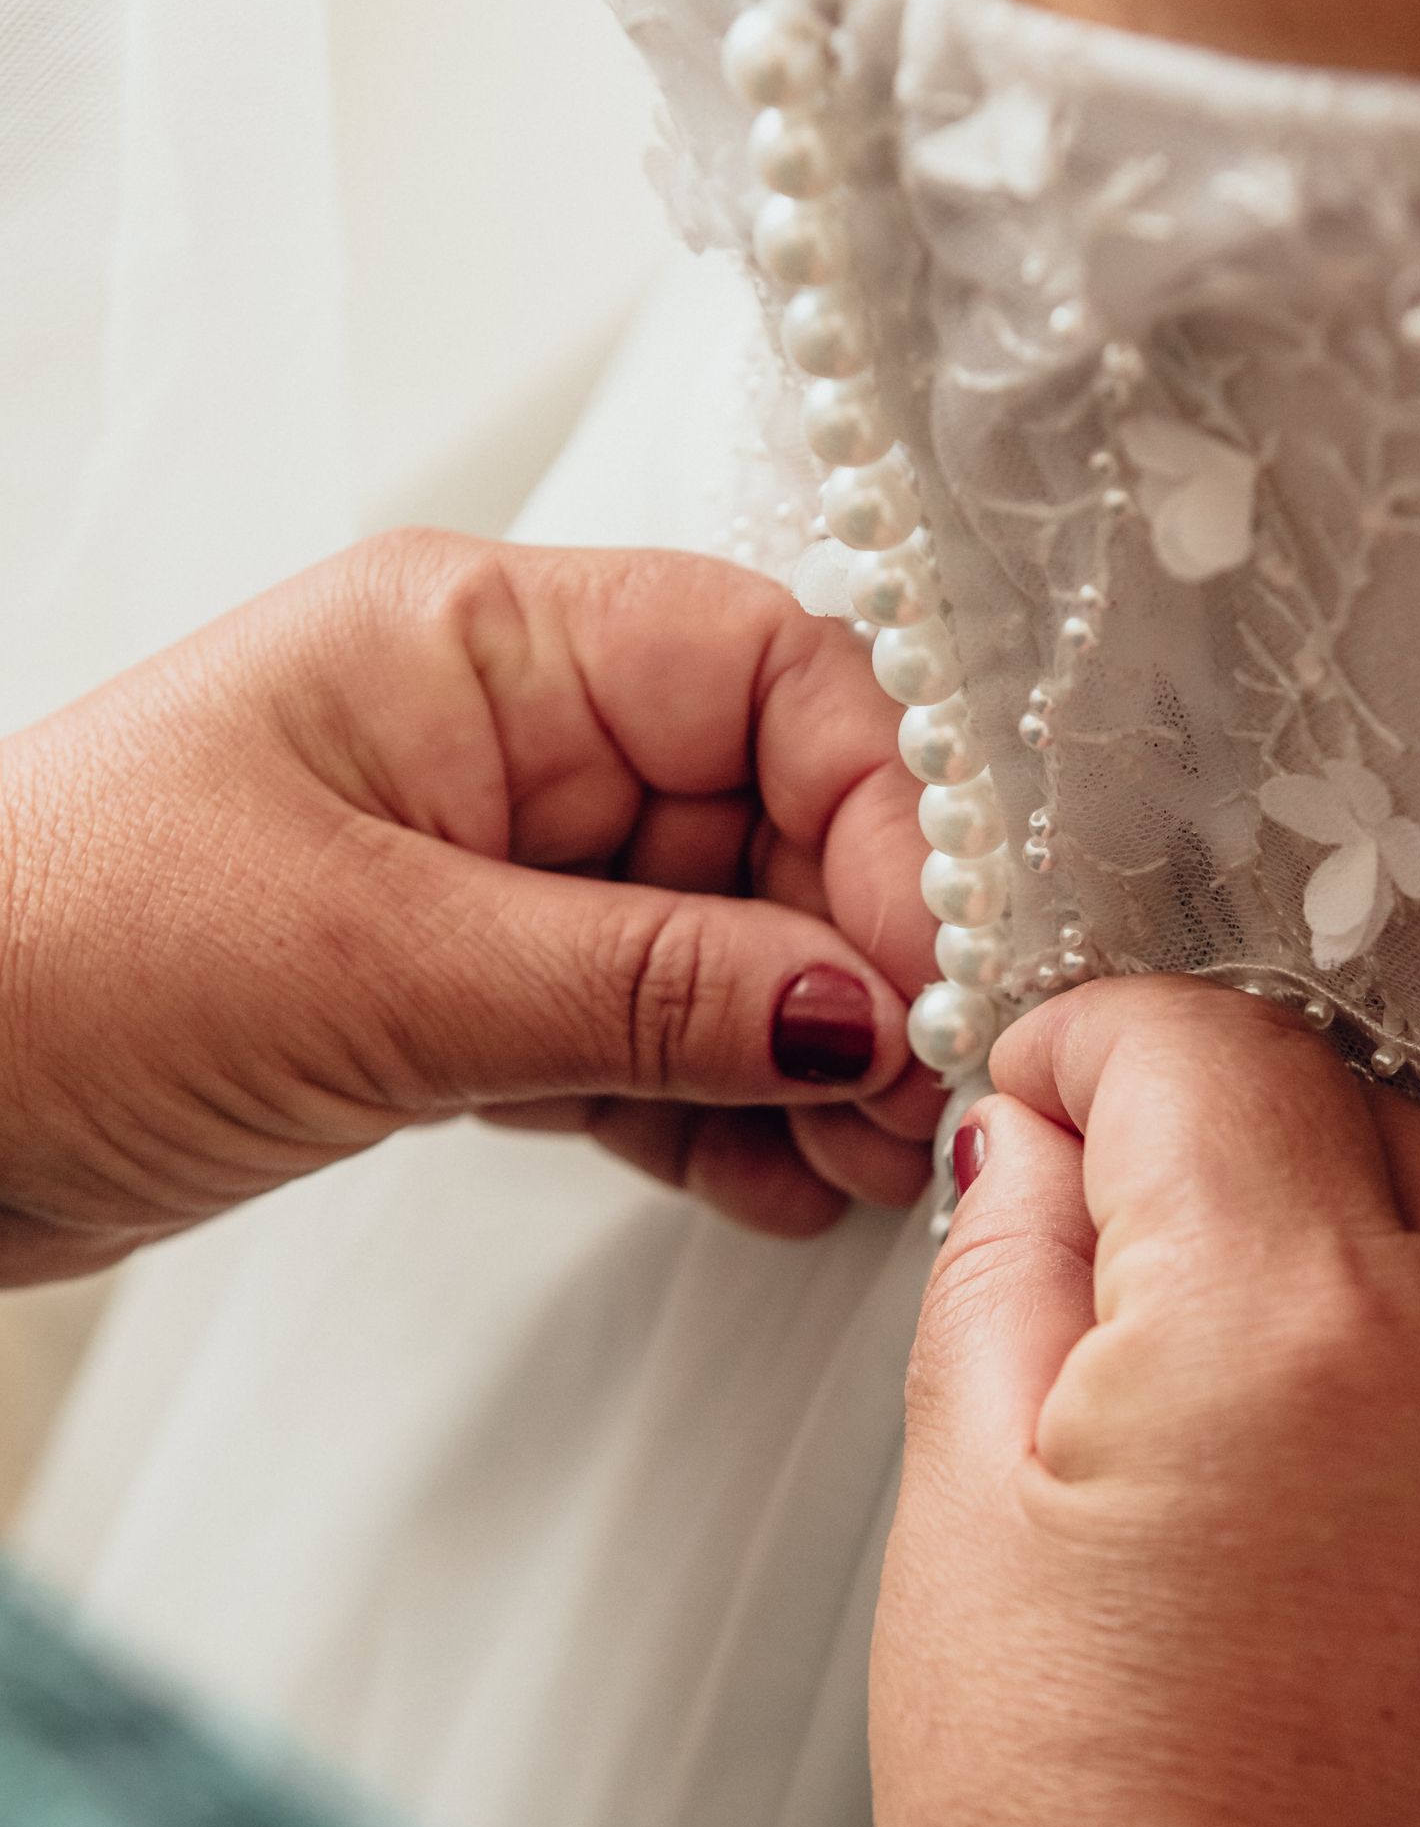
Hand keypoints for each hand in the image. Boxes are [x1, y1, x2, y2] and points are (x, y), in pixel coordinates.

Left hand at [0, 530, 939, 1280]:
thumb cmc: (48, 952)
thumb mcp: (384, 965)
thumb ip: (648, 987)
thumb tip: (865, 1002)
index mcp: (480, 646)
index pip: (768, 672)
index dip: (877, 809)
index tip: (924, 962)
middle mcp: (501, 742)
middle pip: (767, 818)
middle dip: (858, 963)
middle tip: (911, 1099)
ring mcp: (487, 873)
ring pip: (721, 943)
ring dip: (801, 1057)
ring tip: (850, 1165)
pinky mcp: (461, 995)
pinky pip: (641, 1034)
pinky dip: (709, 1109)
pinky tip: (758, 1181)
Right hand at [874, 977, 1419, 1826]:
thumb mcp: (957, 1517)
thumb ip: (1002, 1273)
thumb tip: (1033, 1152)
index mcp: (1280, 1327)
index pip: (1200, 1045)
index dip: (1088, 1043)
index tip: (1041, 1098)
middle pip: (1355, 1108)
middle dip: (1219, 1123)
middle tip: (1113, 1228)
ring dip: (1345, 1248)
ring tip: (1224, 1385)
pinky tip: (1339, 1506)